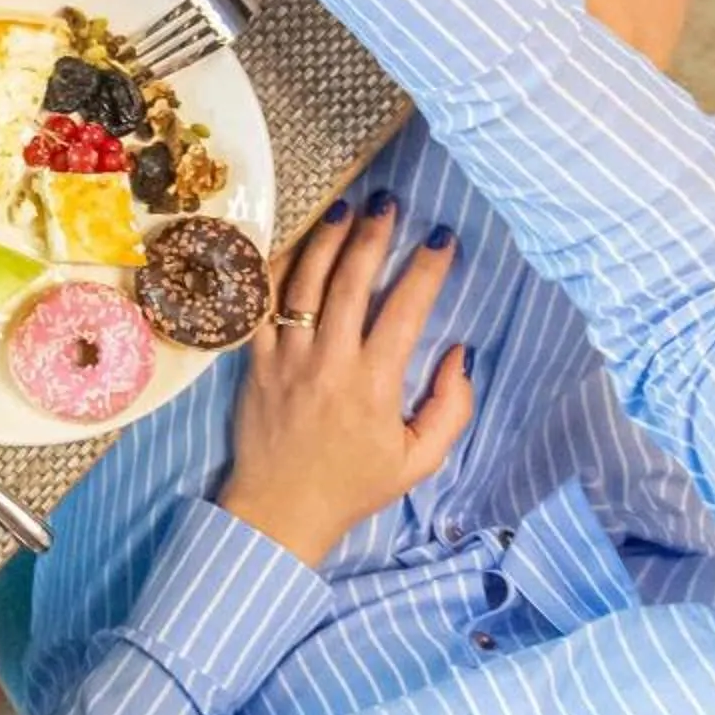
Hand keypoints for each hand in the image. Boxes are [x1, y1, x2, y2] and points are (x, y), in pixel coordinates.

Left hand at [219, 196, 473, 566]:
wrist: (281, 510)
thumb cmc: (355, 485)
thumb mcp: (420, 460)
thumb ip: (451, 408)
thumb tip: (460, 354)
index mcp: (373, 384)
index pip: (405, 310)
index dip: (426, 269)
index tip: (442, 239)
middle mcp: (328, 361)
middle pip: (350, 282)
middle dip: (373, 236)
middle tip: (388, 203)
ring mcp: (286, 357)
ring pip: (304, 284)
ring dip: (325, 240)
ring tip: (344, 208)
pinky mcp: (254, 360)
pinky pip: (261, 305)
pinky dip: (275, 270)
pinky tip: (292, 243)